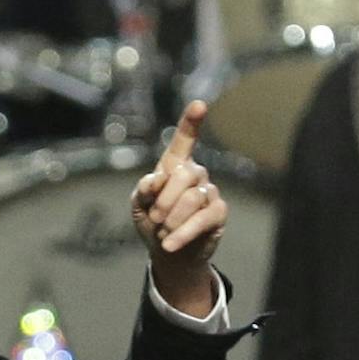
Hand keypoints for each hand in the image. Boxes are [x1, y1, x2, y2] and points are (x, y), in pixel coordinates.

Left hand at [132, 101, 225, 316]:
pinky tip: (170, 244)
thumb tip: (154, 180)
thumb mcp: (139, 206)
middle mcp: (196, 174)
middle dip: (165, 199)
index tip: (200, 105)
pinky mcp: (218, 213)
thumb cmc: (153, 224)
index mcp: (175, 165)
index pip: (184, 139)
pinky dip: (183, 233)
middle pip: (184, 174)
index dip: (191, 122)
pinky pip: (203, 218)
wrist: (169, 255)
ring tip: (163, 233)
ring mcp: (209, 192)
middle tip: (155, 219)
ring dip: (172, 219)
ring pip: (193, 198)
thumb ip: (143, 190)